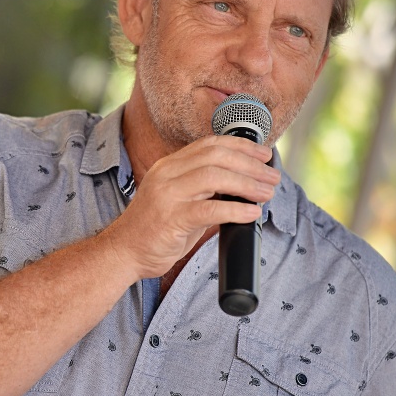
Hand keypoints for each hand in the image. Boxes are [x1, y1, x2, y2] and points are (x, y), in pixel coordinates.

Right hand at [106, 136, 278, 279]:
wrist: (123, 252)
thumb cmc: (155, 229)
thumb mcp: (180, 199)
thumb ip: (205, 190)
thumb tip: (245, 187)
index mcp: (170, 166)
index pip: (210, 144)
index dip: (241, 146)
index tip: (264, 154)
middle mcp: (167, 174)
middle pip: (216, 156)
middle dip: (250, 164)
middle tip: (272, 176)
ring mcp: (167, 195)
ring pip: (215, 177)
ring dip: (247, 184)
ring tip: (267, 193)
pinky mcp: (170, 219)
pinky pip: (209, 209)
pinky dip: (235, 209)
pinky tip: (252, 213)